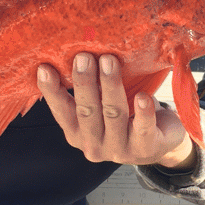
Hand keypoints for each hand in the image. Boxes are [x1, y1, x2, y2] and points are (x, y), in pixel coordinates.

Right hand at [39, 54, 195, 168]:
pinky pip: (143, 128)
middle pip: (87, 112)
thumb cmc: (125, 117)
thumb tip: (74, 54)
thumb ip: (87, 90)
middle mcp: (94, 146)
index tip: (44, 68)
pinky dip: (143, 112)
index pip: (61, 112)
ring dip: (111, 86)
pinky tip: (143, 96)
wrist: (159, 141)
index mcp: (77, 134)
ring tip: (109, 61)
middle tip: (84, 56)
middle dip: (84, 83)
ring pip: (113, 114)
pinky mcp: (145, 148)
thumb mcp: (100, 106)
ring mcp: (119, 150)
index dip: (52, 91)